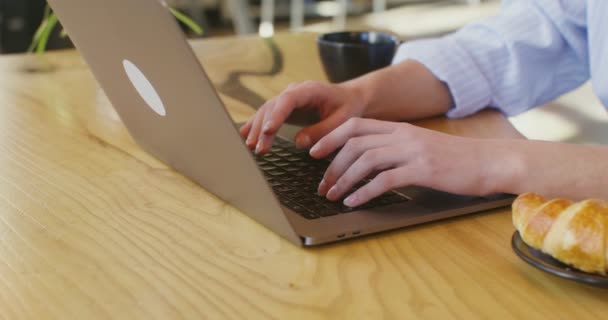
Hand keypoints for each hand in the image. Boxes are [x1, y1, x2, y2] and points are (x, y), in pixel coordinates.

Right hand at [240, 81, 366, 153]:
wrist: (349, 98)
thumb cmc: (348, 108)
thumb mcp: (343, 120)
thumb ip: (322, 130)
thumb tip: (299, 142)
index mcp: (310, 89)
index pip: (288, 99)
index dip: (277, 114)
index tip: (269, 131)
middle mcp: (294, 91)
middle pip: (272, 107)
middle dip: (263, 128)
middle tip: (259, 149)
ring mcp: (286, 99)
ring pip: (266, 112)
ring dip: (257, 130)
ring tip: (252, 149)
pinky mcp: (283, 108)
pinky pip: (266, 115)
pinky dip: (255, 126)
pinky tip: (244, 137)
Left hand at [310, 118, 501, 206]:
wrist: (488, 161)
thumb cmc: (454, 159)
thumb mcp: (421, 146)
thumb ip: (395, 149)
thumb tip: (365, 163)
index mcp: (400, 128)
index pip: (356, 125)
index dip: (330, 137)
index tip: (314, 152)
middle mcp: (403, 136)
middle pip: (354, 143)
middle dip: (331, 164)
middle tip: (321, 184)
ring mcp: (412, 151)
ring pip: (365, 160)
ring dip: (343, 179)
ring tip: (332, 196)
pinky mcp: (422, 170)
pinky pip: (384, 180)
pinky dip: (363, 192)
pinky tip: (353, 202)